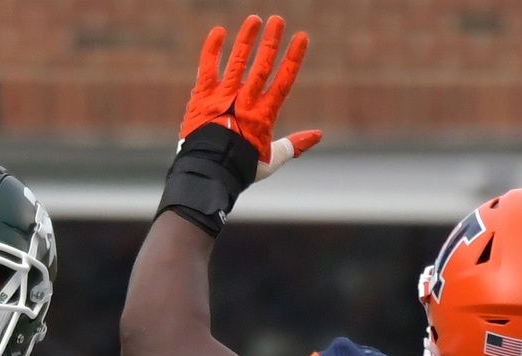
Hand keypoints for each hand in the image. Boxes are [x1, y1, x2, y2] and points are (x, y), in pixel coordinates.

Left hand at [181, 14, 320, 178]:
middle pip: (262, 65)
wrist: (209, 172)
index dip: (293, 58)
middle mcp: (246, 101)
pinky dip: (212, 50)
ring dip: (246, 38)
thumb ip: (294, 145)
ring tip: (254, 19)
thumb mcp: (272, 160)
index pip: (283, 80)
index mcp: (264, 115)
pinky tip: (219, 31)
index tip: (302, 37)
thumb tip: (318, 135)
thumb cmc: (242, 169)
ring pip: (238, 61)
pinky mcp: (203, 96)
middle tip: (278, 19)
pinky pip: (208, 68)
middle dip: (271, 41)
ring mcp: (224, 97)